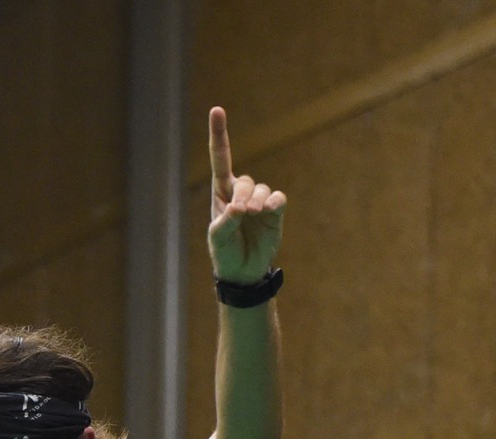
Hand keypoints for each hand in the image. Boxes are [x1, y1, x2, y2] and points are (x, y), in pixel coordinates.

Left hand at [207, 106, 286, 283]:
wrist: (243, 272)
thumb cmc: (224, 253)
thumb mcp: (217, 240)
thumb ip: (224, 222)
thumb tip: (238, 207)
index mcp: (221, 193)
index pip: (220, 159)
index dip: (219, 134)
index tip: (217, 110)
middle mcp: (240, 193)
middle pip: (244, 181)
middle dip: (243, 194)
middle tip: (241, 212)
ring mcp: (259, 202)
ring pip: (262, 190)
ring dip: (258, 201)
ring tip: (253, 216)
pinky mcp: (275, 212)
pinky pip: (278, 199)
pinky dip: (274, 202)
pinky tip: (269, 211)